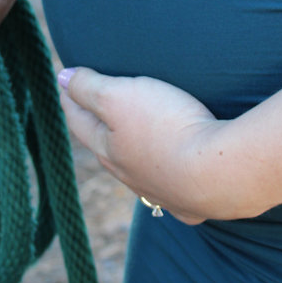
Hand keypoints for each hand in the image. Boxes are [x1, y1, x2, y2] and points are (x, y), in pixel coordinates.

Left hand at [58, 67, 221, 223]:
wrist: (218, 174)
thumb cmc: (167, 128)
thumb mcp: (120, 96)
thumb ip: (88, 87)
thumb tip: (62, 78)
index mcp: (107, 149)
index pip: (79, 119)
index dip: (71, 96)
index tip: (65, 81)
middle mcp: (129, 174)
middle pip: (105, 148)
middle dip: (96, 127)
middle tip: (91, 108)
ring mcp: (160, 192)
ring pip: (137, 171)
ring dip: (130, 155)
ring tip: (131, 142)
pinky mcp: (190, 204)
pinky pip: (173, 194)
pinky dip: (167, 186)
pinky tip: (171, 186)